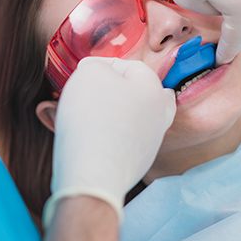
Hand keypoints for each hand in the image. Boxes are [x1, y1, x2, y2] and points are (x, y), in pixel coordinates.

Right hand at [43, 57, 175, 225]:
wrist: (93, 174)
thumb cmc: (92, 119)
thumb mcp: (89, 73)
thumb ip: (96, 65)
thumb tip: (97, 71)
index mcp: (153, 88)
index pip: (128, 65)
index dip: (101, 66)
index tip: (80, 74)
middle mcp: (159, 114)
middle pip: (134, 92)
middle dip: (110, 91)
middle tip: (86, 95)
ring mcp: (151, 141)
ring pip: (129, 117)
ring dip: (109, 113)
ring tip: (82, 116)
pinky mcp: (138, 163)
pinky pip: (122, 141)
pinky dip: (108, 136)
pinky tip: (89, 138)